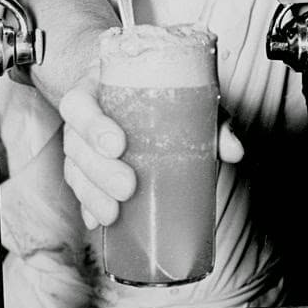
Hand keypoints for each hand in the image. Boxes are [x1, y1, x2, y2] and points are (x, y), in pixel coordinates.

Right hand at [59, 68, 243, 229]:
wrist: (144, 85)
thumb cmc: (161, 88)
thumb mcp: (185, 93)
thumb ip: (210, 117)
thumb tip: (234, 151)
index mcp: (98, 87)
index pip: (78, 104)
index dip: (91, 125)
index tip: (118, 145)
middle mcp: (84, 115)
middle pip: (74, 144)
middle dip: (98, 170)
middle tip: (127, 187)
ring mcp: (81, 143)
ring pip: (74, 170)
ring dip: (91, 195)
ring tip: (113, 214)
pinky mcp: (86, 167)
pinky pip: (79, 189)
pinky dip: (88, 206)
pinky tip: (99, 222)